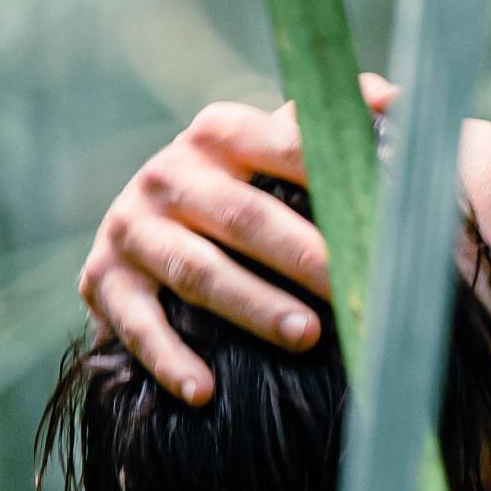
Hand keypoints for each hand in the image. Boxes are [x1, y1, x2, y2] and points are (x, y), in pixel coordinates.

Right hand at [79, 75, 393, 402]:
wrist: (145, 234)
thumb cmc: (239, 195)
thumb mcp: (274, 152)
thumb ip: (328, 126)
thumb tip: (389, 98)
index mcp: (219, 133)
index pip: (283, 148)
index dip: (334, 179)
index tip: (385, 216)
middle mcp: (169, 174)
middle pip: (243, 216)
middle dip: (303, 255)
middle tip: (356, 289)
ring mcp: (132, 227)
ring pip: (197, 270)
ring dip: (252, 306)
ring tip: (305, 337)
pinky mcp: (102, 279)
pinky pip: (138, 324)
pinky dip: (169, 359)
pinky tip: (204, 393)